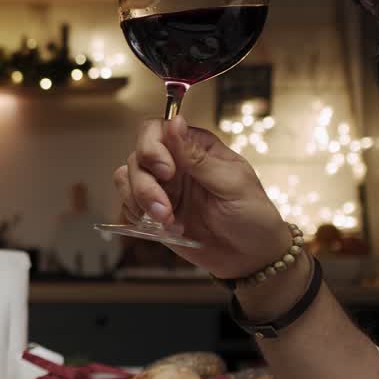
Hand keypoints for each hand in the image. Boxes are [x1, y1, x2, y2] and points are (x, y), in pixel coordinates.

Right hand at [112, 115, 288, 278]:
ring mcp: (162, 188)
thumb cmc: (252, 217)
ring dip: (139, 202)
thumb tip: (175, 122)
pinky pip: (126, 204)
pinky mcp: (152, 211)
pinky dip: (135, 216)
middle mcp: (174, 163)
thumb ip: (198, 156)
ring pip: (126, 179)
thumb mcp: (233, 184)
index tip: (166, 172)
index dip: (152, 148)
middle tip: (165, 208)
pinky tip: (160, 227)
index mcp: (196, 148)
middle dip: (145, 185)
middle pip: (137, 157)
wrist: (250, 257)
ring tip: (166, 221)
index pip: (156, 130)